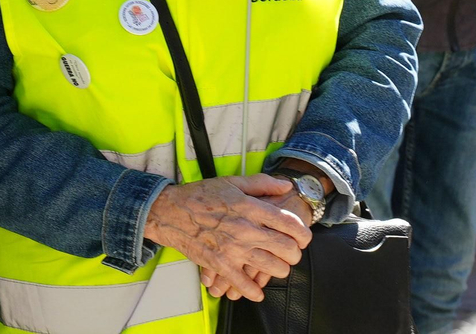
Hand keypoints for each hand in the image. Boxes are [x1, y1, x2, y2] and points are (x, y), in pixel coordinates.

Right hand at [143, 175, 310, 302]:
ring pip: (272, 267)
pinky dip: (255, 291)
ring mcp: (233, 249)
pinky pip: (244, 284)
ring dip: (280, 270)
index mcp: (251, 208)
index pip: (289, 223)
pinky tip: (258, 291)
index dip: (303, 233)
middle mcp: (246, 229)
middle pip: (286, 248)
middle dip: (294, 253)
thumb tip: (286, 186)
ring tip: (278, 267)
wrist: (171, 212)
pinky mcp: (221, 265)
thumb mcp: (233, 182)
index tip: (304, 237)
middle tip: (291, 253)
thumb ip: (262, 183)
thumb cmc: (201, 195)